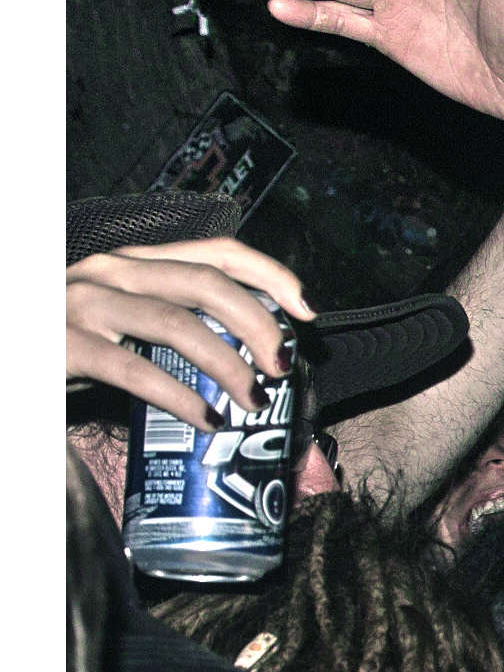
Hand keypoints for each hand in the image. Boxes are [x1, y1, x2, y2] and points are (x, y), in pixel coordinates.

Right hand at [67, 238, 315, 423]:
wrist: (6, 352)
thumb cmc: (61, 341)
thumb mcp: (117, 320)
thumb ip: (168, 324)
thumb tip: (247, 358)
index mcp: (131, 263)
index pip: (214, 251)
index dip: (269, 274)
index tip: (305, 309)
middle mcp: (109, 272)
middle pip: (206, 284)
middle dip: (258, 323)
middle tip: (283, 366)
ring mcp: (82, 304)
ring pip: (176, 322)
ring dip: (227, 363)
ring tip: (253, 400)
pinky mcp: (62, 346)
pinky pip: (133, 370)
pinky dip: (179, 397)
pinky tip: (206, 420)